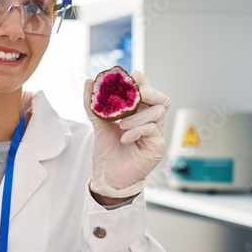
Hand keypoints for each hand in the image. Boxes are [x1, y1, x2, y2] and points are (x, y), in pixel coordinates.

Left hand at [84, 70, 170, 198]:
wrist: (107, 176)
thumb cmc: (107, 152)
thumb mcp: (99, 123)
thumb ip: (93, 103)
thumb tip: (89, 81)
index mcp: (139, 114)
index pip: (148, 93)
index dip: (144, 82)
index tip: (134, 76)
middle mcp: (150, 122)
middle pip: (161, 99)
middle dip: (149, 92)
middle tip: (136, 95)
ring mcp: (156, 134)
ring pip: (158, 112)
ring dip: (138, 116)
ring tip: (122, 125)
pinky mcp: (157, 146)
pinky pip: (153, 130)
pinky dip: (137, 130)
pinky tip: (125, 137)